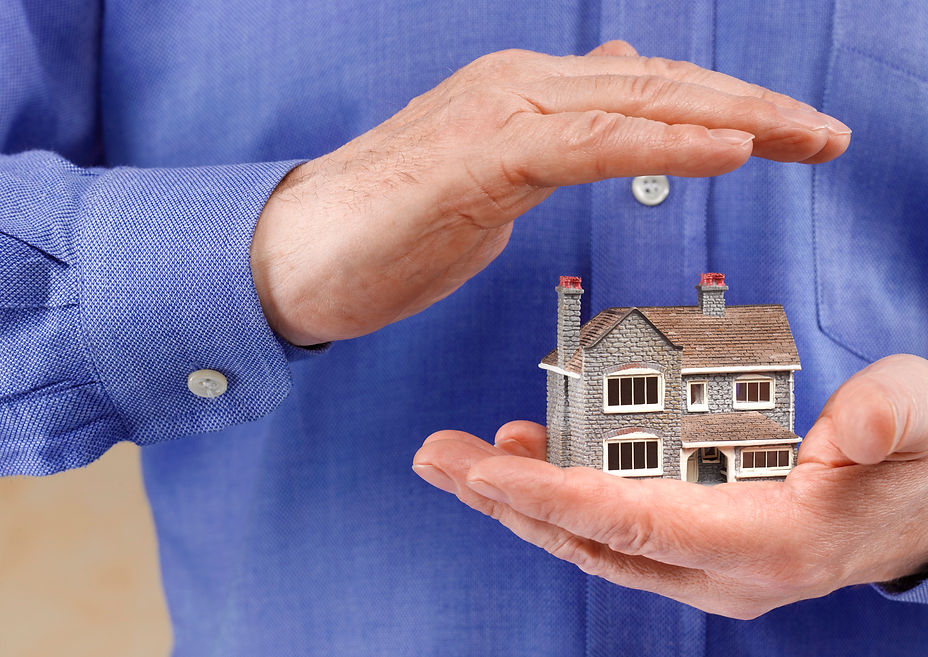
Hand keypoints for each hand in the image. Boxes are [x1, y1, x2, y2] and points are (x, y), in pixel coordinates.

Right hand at [250, 41, 850, 344]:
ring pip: (638, 104)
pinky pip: (591, 144)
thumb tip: (612, 110)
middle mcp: (519, 86)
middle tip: (827, 134)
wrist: (292, 254)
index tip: (790, 133)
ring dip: (733, 116)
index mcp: (526, 98)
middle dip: (754, 106)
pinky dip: (665, 144)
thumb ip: (555, 144)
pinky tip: (729, 149)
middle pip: (660, 87)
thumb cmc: (387, 229)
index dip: (724, 108)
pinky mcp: (482, 156)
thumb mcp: (492, 182)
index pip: (646, 94)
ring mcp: (499, 112)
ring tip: (807, 136)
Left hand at [412, 354, 927, 618]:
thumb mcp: (919, 422)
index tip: (484, 470)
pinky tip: (532, 456)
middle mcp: (721, 568)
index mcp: (765, 542)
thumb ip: (889, 419)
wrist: (927, 506)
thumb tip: (852, 426)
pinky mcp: (696, 544)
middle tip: (441, 457)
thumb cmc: (919, 465)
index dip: (553, 498)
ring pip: (593, 541)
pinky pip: (613, 527)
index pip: (633, 524)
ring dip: (524, 500)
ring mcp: (704, 564)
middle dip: (508, 502)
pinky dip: (564, 495)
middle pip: (592, 541)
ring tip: (468, 456)